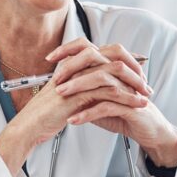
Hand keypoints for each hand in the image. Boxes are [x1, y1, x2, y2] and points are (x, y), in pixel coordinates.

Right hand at [0, 41, 149, 175]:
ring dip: (134, 84)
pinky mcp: (78, 93)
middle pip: (113, 55)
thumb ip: (82, 86)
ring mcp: (77, 78)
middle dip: (134, 68)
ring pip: (114, 72)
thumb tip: (101, 86)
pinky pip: (109, 91)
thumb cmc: (46, 112)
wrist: (30, 125)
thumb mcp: (67, 94)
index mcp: (75, 63)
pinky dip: (126, 98)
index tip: (140, 67)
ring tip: (146, 96)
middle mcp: (77, 66)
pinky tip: (137, 105)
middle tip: (146, 83)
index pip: (105, 51)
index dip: (126, 57)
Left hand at [48, 39, 176, 170]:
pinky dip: (88, 113)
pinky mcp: (132, 107)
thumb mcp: (99, 102)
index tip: (50, 58)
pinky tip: (75, 119)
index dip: (70, 50)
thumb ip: (84, 93)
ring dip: (79, 87)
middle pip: (96, 59)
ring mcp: (128, 89)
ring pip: (102, 80)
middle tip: (56, 79)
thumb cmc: (125, 115)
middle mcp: (121, 75)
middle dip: (73, 67)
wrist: (149, 132)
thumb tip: (61, 88)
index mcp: (113, 69)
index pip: (91, 49)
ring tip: (61, 95)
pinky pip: (108, 106)